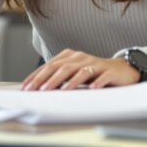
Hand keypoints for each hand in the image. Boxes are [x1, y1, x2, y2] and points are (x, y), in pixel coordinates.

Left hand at [21, 49, 139, 90]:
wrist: (120, 70)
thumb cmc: (93, 74)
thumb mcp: (74, 73)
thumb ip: (59, 77)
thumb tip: (38, 87)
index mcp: (70, 57)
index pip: (49, 66)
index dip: (37, 76)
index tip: (26, 87)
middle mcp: (80, 58)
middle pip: (61, 68)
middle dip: (46, 79)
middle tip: (36, 90)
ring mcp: (95, 63)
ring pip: (79, 71)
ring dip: (68, 81)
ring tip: (58, 90)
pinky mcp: (108, 71)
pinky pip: (101, 77)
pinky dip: (96, 83)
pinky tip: (90, 89)